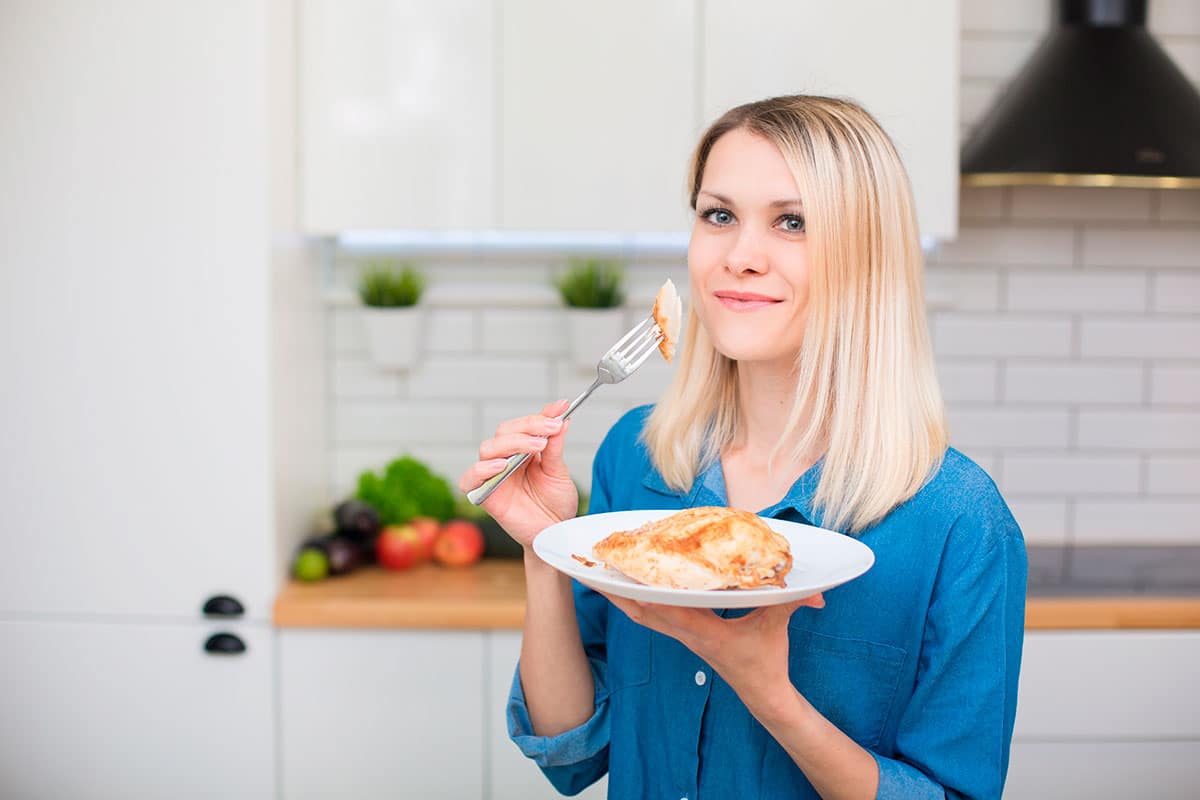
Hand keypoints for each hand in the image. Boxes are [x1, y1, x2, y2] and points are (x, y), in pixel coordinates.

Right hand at [458, 399, 577, 547]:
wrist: (555, 533)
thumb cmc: (555, 504)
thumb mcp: (558, 472)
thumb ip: (555, 447)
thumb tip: (561, 417)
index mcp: (522, 451)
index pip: (523, 426)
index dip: (540, 415)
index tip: (561, 408)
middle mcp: (505, 460)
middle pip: (503, 433)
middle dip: (528, 427)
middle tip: (551, 429)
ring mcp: (493, 477)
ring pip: (487, 449)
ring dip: (511, 443)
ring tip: (536, 446)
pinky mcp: (485, 496)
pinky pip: (469, 479)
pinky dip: (481, 470)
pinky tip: (501, 466)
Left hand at [599, 591, 824, 713]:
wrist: (762, 693)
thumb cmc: (766, 661)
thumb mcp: (777, 628)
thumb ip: (791, 605)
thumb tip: (815, 592)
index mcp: (706, 633)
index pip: (670, 612)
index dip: (647, 595)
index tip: (624, 577)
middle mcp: (688, 634)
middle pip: (642, 611)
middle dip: (617, 591)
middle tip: (591, 567)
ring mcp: (683, 636)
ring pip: (642, 615)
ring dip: (620, 596)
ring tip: (597, 573)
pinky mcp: (685, 634)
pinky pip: (652, 616)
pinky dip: (636, 600)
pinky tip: (626, 586)